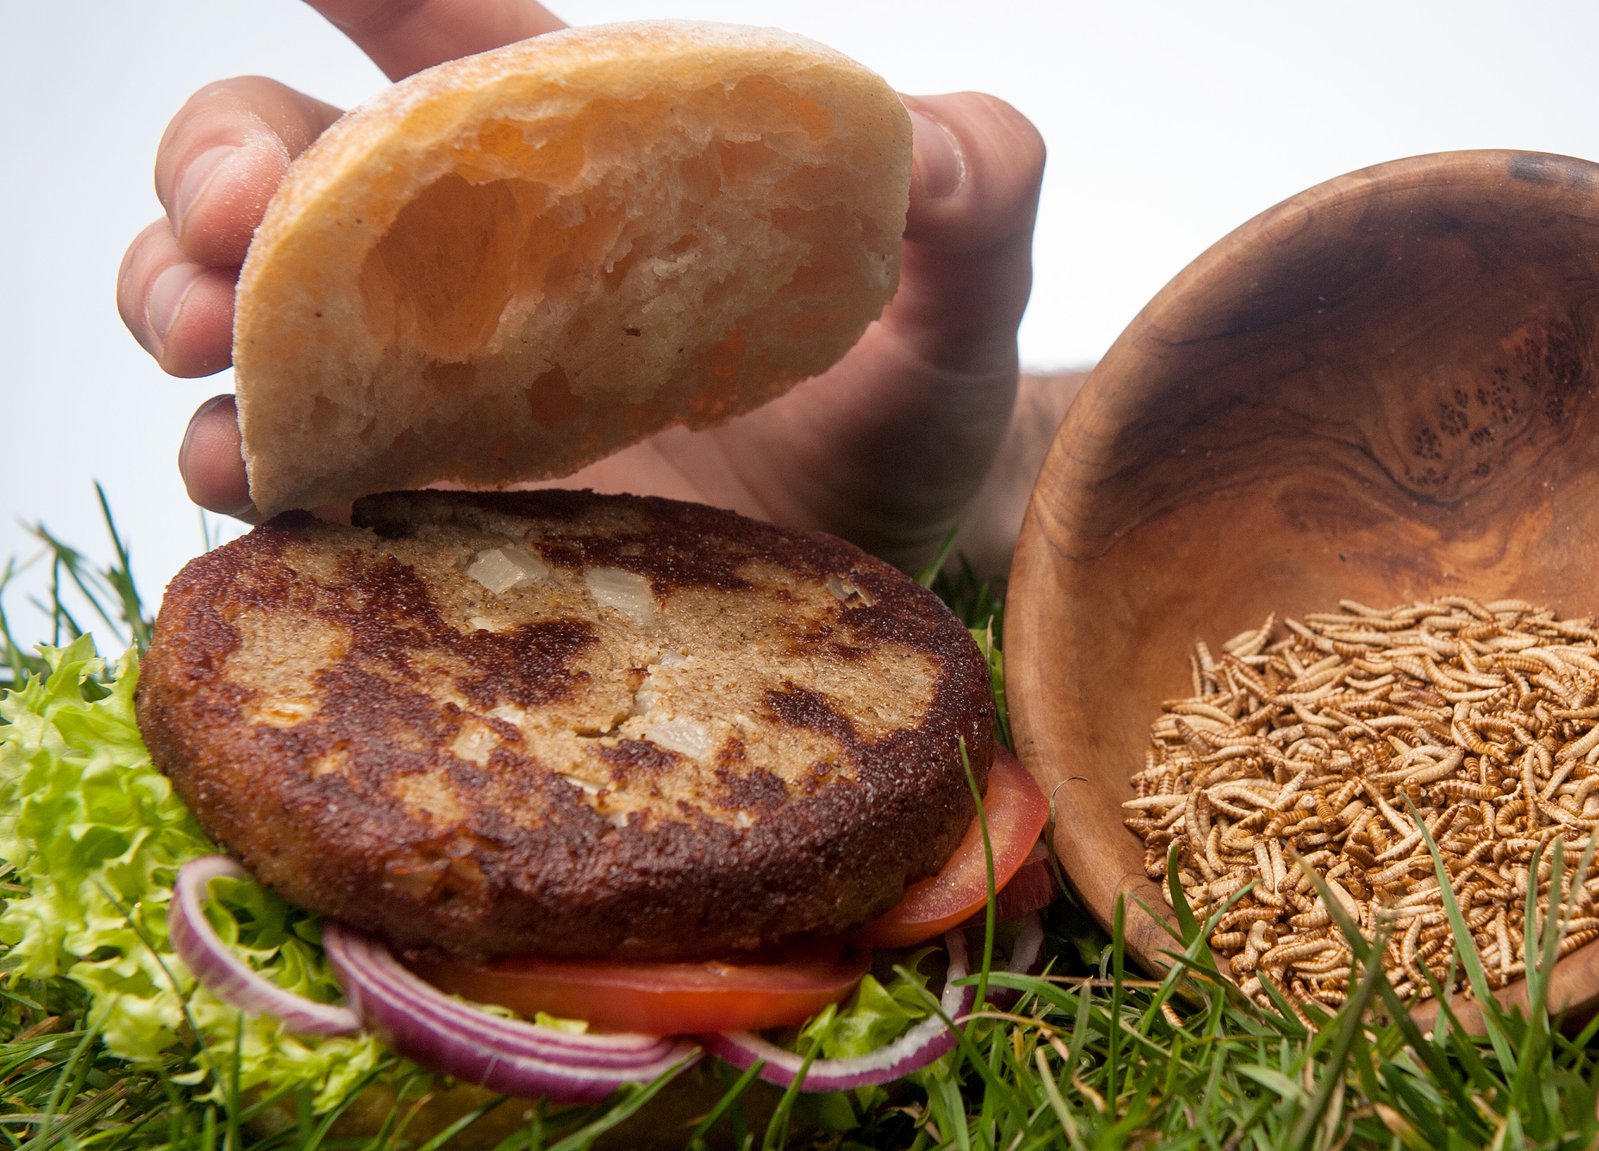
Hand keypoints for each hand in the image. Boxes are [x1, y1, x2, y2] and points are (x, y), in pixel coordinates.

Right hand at [115, 0, 1045, 570]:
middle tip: (239, 225)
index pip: (451, 39)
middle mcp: (485, 266)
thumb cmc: (918, 397)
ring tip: (207, 353)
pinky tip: (253, 482)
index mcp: (587, 165)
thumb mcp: (965, 289)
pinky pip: (296, 474)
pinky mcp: (431, 515)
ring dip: (184, 305)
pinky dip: (245, 466)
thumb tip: (936, 148)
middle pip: (292, 165)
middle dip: (220, 168)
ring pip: (254, 312)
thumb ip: (978, 183)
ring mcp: (441, 392)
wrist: (893, 559)